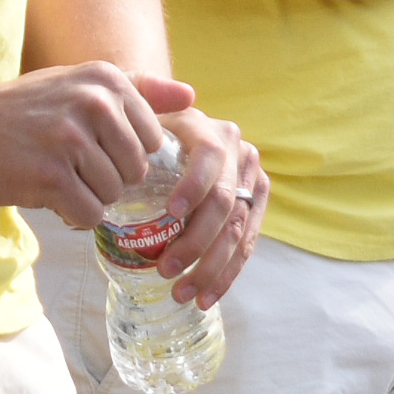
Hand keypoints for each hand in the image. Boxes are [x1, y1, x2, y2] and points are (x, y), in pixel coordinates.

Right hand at [0, 61, 186, 231]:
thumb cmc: (17, 110)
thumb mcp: (77, 84)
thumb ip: (137, 91)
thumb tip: (191, 96)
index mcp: (106, 78)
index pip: (153, 139)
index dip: (122, 154)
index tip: (88, 147)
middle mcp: (93, 102)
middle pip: (136, 171)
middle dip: (106, 179)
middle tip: (66, 165)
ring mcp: (71, 139)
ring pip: (113, 195)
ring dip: (86, 196)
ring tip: (52, 175)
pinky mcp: (50, 176)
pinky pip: (89, 214)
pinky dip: (70, 215)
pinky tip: (44, 193)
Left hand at [133, 104, 268, 306]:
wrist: (174, 130)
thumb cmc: (147, 126)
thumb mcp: (139, 105)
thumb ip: (144, 97)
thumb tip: (174, 104)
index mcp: (212, 131)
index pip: (210, 159)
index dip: (194, 186)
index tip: (170, 213)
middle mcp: (240, 154)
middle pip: (224, 204)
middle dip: (196, 242)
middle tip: (165, 270)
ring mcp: (251, 182)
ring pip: (238, 231)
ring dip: (211, 268)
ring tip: (181, 293)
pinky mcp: (254, 207)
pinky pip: (246, 245)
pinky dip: (226, 274)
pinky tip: (205, 296)